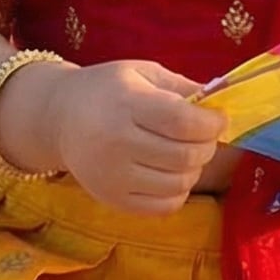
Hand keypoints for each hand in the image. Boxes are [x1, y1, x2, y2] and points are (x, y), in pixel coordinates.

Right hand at [35, 60, 222, 215]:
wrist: (59, 118)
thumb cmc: (108, 90)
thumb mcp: (141, 73)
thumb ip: (181, 86)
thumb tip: (220, 103)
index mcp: (125, 103)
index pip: (181, 121)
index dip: (210, 123)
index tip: (218, 119)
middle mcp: (117, 142)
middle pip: (184, 155)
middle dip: (207, 145)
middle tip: (205, 136)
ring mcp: (113, 176)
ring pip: (179, 183)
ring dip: (195, 168)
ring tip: (188, 153)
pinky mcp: (113, 199)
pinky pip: (164, 206)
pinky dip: (179, 191)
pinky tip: (172, 173)